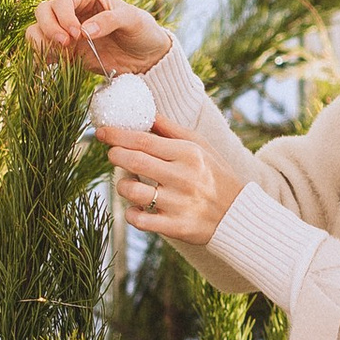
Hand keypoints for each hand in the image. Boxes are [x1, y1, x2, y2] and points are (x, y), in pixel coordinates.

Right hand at [28, 0, 170, 76]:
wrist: (146, 57)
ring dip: (42, 42)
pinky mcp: (64, 50)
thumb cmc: (142, 30)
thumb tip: (84, 31)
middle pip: (43, 11)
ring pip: (36, 29)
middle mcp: (71, 8)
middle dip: (50, 28)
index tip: (77, 34)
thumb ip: (109, 21)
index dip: (64, 16)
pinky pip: (41, 50)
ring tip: (63, 54)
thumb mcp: (133, 19)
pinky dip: (41, 57)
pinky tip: (55, 64)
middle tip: (67, 44)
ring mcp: (65, 29)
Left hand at [109, 122, 241, 246]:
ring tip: (127, 181)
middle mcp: (183, 177)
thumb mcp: (201, 146)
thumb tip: (146, 112)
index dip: (118, 135)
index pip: (144, 140)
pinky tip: (135, 207)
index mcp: (189, 154)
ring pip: (132, 191)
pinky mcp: (175, 227)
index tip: (102, 132)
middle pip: (134, 162)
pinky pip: (139, 220)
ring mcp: (179, 204)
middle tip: (112, 154)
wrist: (237, 215)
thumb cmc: (215, 176)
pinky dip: (131, 213)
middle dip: (115, 155)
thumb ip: (171, 130)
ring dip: (122, 184)